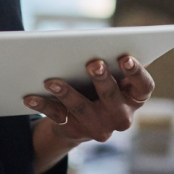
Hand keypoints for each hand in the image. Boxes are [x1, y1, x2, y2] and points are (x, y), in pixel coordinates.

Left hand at [24, 55, 155, 143]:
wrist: (80, 120)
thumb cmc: (100, 86)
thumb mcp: (112, 76)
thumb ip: (112, 61)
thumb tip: (98, 42)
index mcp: (135, 98)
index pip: (144, 86)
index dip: (137, 72)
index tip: (125, 57)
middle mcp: (121, 117)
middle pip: (113, 98)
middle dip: (103, 80)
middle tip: (93, 63)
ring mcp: (98, 127)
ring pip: (83, 109)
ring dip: (67, 94)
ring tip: (52, 81)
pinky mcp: (75, 131)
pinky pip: (57, 117)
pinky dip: (42, 105)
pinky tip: (30, 96)